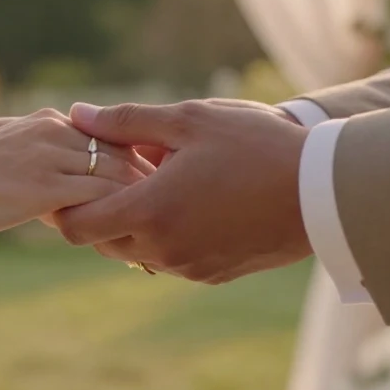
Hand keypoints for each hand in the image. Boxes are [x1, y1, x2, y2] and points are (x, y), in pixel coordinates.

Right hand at [0, 109, 151, 242]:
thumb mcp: (8, 166)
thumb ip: (41, 173)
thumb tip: (62, 202)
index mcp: (49, 122)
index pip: (113, 140)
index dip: (138, 169)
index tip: (159, 195)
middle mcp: (56, 130)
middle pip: (125, 155)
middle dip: (151, 188)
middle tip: (174, 219)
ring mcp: (52, 156)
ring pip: (120, 176)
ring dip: (142, 206)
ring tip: (156, 237)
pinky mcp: (44, 186)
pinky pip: (100, 200)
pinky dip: (120, 220)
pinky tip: (128, 244)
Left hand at [52, 100, 311, 283]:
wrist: (324, 191)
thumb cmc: (256, 146)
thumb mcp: (189, 120)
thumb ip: (126, 121)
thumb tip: (77, 114)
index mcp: (150, 212)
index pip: (76, 228)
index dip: (65, 206)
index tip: (75, 178)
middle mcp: (164, 249)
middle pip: (102, 243)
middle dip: (100, 211)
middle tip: (117, 173)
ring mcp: (189, 267)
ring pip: (137, 252)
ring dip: (135, 224)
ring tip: (159, 181)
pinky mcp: (214, 274)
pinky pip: (171, 259)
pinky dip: (166, 236)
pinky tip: (190, 201)